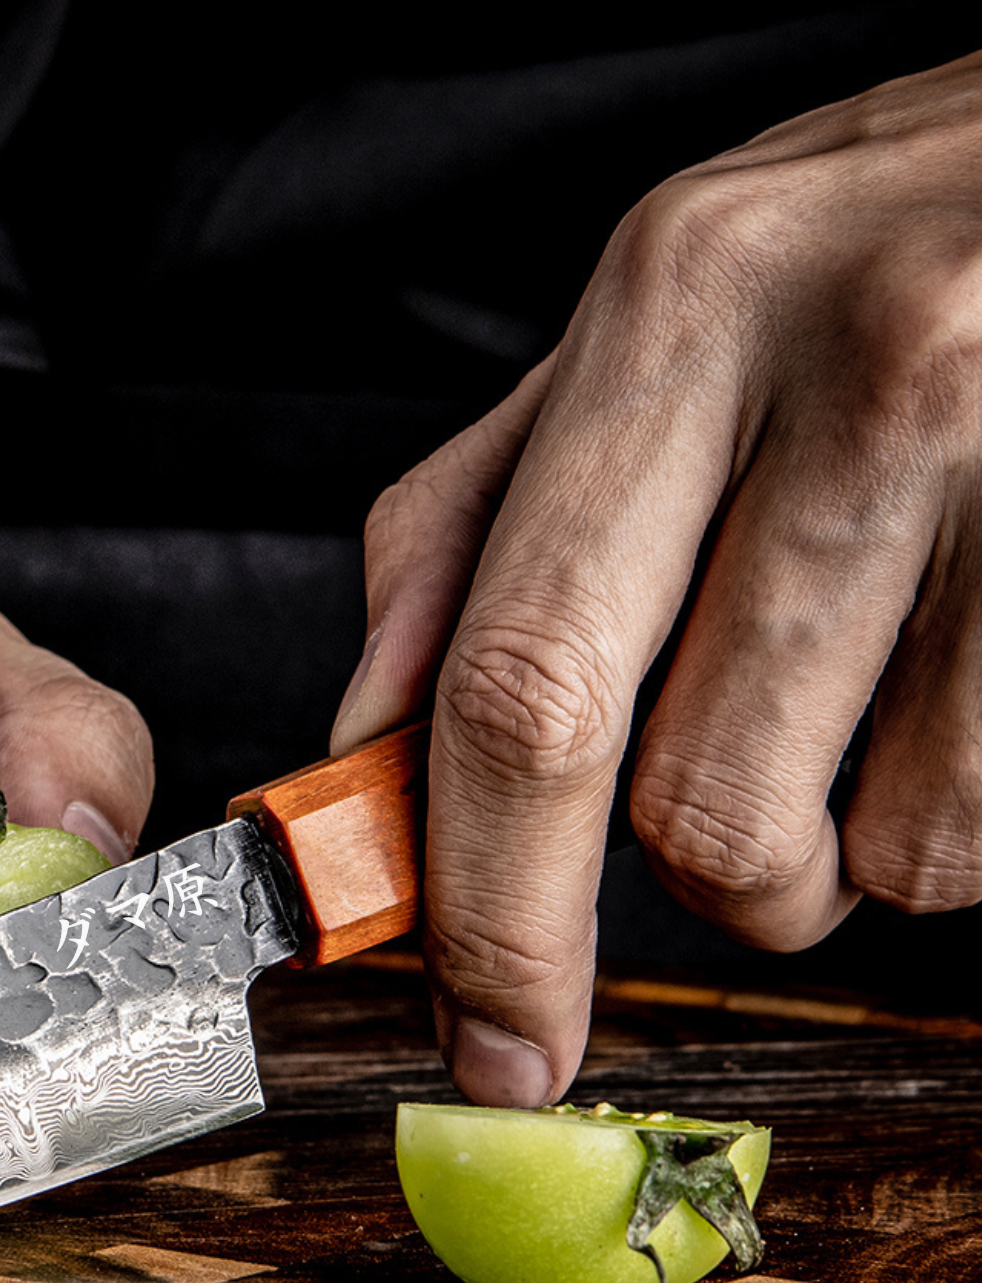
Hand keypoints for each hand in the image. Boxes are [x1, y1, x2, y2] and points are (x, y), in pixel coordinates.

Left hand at [333, 50, 981, 1103]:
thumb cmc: (895, 246)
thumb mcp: (667, 316)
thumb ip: (486, 514)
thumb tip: (363, 739)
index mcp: (678, 305)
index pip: (521, 681)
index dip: (484, 907)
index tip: (486, 1035)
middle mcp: (855, 371)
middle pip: (695, 809)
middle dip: (707, 882)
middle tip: (752, 814)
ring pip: (866, 852)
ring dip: (853, 840)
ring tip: (895, 672)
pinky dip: (961, 806)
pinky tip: (980, 666)